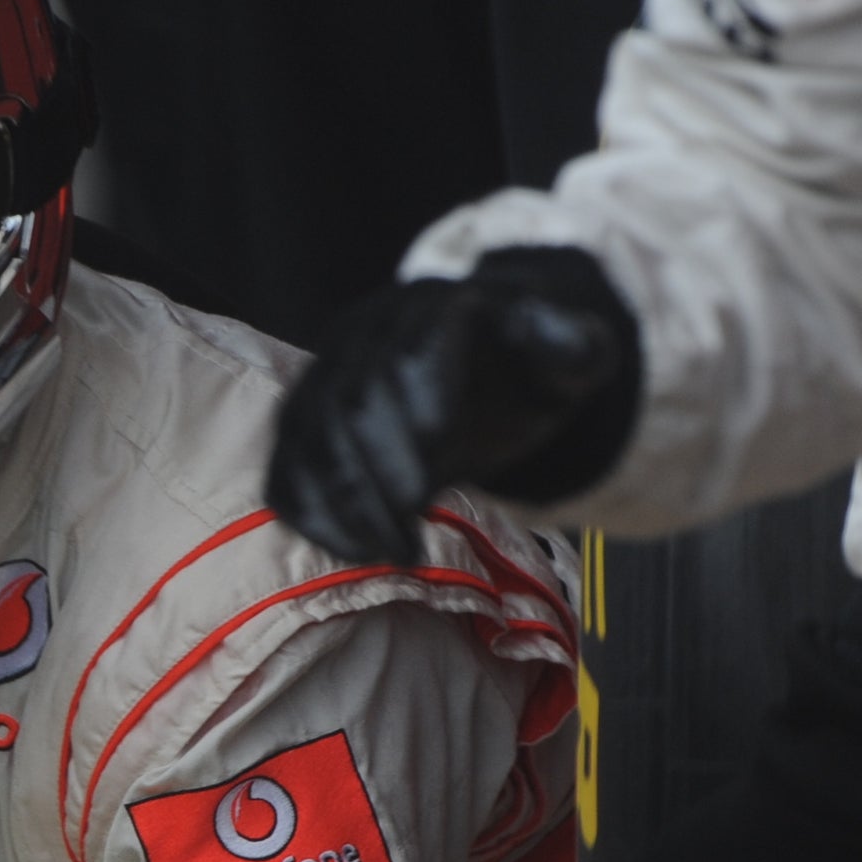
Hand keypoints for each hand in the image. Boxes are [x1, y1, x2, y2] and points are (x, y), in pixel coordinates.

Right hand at [267, 248, 640, 564]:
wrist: (482, 375)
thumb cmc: (522, 371)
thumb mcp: (568, 355)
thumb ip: (574, 348)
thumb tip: (572, 345)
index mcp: (428, 308)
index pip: (408, 350)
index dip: (418, 403)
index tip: (440, 458)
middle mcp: (362, 336)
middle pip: (351, 401)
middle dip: (380, 474)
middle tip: (416, 534)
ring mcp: (324, 381)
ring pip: (310, 440)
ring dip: (347, 506)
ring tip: (396, 553)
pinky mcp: (305, 428)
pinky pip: (286, 471)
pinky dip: (312, 516)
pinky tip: (357, 551)